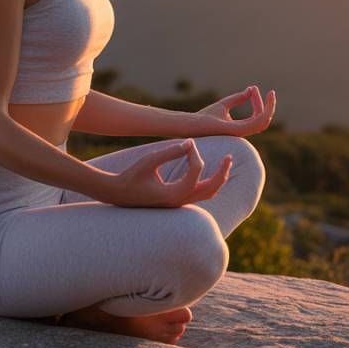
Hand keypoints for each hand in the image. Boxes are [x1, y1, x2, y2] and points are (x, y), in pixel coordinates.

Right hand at [98, 140, 232, 207]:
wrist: (118, 194)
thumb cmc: (131, 176)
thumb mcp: (149, 161)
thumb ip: (170, 152)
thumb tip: (191, 142)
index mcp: (173, 194)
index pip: (196, 171)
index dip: (194, 153)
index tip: (188, 143)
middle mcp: (180, 202)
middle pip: (211, 189)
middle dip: (222, 172)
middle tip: (230, 156)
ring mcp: (180, 204)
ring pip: (209, 194)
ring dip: (218, 179)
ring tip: (225, 163)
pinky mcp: (178, 202)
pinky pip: (201, 194)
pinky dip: (210, 183)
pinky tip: (209, 170)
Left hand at [193, 85, 275, 137]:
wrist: (193, 123)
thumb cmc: (205, 117)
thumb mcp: (224, 104)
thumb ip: (237, 99)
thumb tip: (250, 90)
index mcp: (241, 127)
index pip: (257, 116)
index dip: (258, 102)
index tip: (253, 88)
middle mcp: (243, 131)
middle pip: (263, 119)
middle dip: (268, 105)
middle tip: (268, 91)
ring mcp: (240, 132)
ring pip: (263, 122)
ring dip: (269, 107)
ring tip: (271, 95)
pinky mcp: (236, 130)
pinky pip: (256, 122)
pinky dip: (263, 111)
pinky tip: (260, 98)